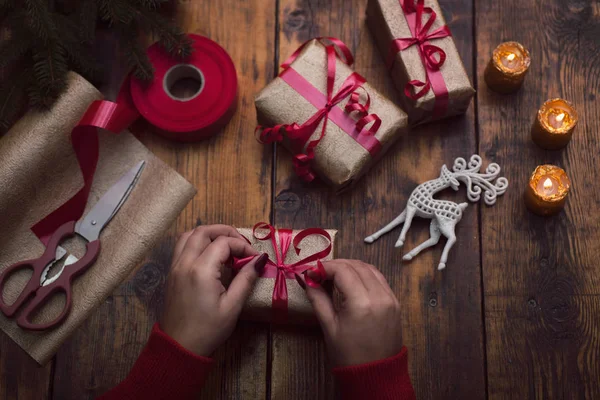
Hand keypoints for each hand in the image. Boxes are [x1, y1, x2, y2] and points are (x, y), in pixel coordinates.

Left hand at [161, 225, 268, 355]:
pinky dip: (196, 242)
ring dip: (209, 234)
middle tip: (242, 244)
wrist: (179, 347)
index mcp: (201, 270)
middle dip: (225, 232)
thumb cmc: (208, 330)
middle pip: (204, 231)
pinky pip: (182, 246)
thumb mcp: (232, 306)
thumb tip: (260, 259)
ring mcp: (175, 267)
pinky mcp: (171, 272)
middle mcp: (185, 263)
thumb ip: (246, 279)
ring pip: (189, 235)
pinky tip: (210, 254)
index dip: (242, 245)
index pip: (223, 243)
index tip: (255, 258)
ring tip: (226, 246)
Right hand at [304, 260, 402, 366]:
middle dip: (336, 265)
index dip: (324, 267)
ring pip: (370, 269)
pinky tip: (352, 282)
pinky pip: (379, 279)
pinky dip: (364, 275)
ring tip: (334, 276)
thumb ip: (318, 298)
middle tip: (319, 274)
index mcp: (361, 303)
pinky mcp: (395, 303)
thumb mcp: (329, 326)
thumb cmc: (348, 355)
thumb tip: (308, 279)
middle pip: (356, 266)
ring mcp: (390, 298)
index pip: (342, 270)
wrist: (375, 375)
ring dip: (351, 267)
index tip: (311, 272)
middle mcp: (379, 296)